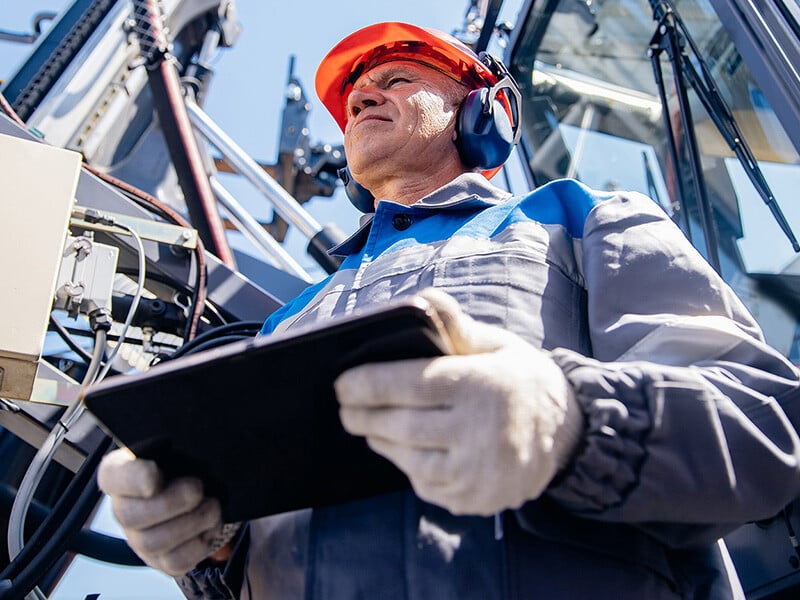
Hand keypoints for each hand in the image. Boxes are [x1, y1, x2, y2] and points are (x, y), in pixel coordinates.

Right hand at [97, 448, 238, 575]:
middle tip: (198, 488)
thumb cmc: (183, 459)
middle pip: (131, 516)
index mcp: (122, 473)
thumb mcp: (179, 442)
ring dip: (191, 523)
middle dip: (170, 503)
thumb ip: (179, 436)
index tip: (155, 474)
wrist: (198, 483)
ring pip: (154, 542)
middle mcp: (124, 509)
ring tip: (213, 506)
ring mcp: (140, 538)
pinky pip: (176, 562)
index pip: (112, 476)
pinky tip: (211, 525)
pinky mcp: (162, 559)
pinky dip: (200, 544)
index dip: (132, 479)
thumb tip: (197, 430)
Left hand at [335, 289, 583, 515]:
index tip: (340, 383)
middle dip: (362, 414)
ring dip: (379, 439)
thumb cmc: (521, 381)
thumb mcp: (497, 346)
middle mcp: (480, 433)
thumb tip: (422, 300)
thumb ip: (456, 327)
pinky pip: (423, 483)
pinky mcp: (472, 500)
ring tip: (367, 424)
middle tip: (344, 406)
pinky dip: (406, 463)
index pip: (410, 384)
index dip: (368, 384)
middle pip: (400, 424)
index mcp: (483, 386)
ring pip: (406, 457)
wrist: (566, 436)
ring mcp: (476, 474)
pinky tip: (401, 447)